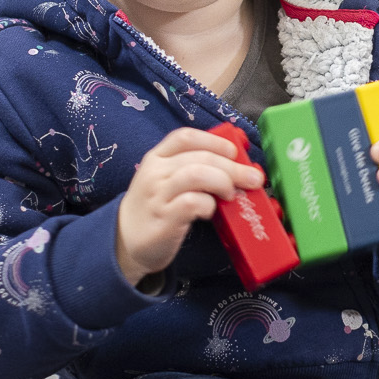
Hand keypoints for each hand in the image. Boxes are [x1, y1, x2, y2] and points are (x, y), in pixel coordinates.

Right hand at [115, 128, 264, 284]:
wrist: (125, 241)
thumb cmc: (155, 208)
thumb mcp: (165, 180)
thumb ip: (191, 168)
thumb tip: (235, 165)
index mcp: (156, 157)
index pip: (186, 137)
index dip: (215, 141)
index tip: (235, 152)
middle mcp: (155, 172)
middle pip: (200, 157)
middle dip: (233, 166)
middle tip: (253, 178)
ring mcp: (158, 195)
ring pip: (197, 174)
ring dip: (223, 182)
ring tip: (232, 194)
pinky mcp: (164, 218)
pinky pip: (192, 203)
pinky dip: (209, 205)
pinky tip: (210, 211)